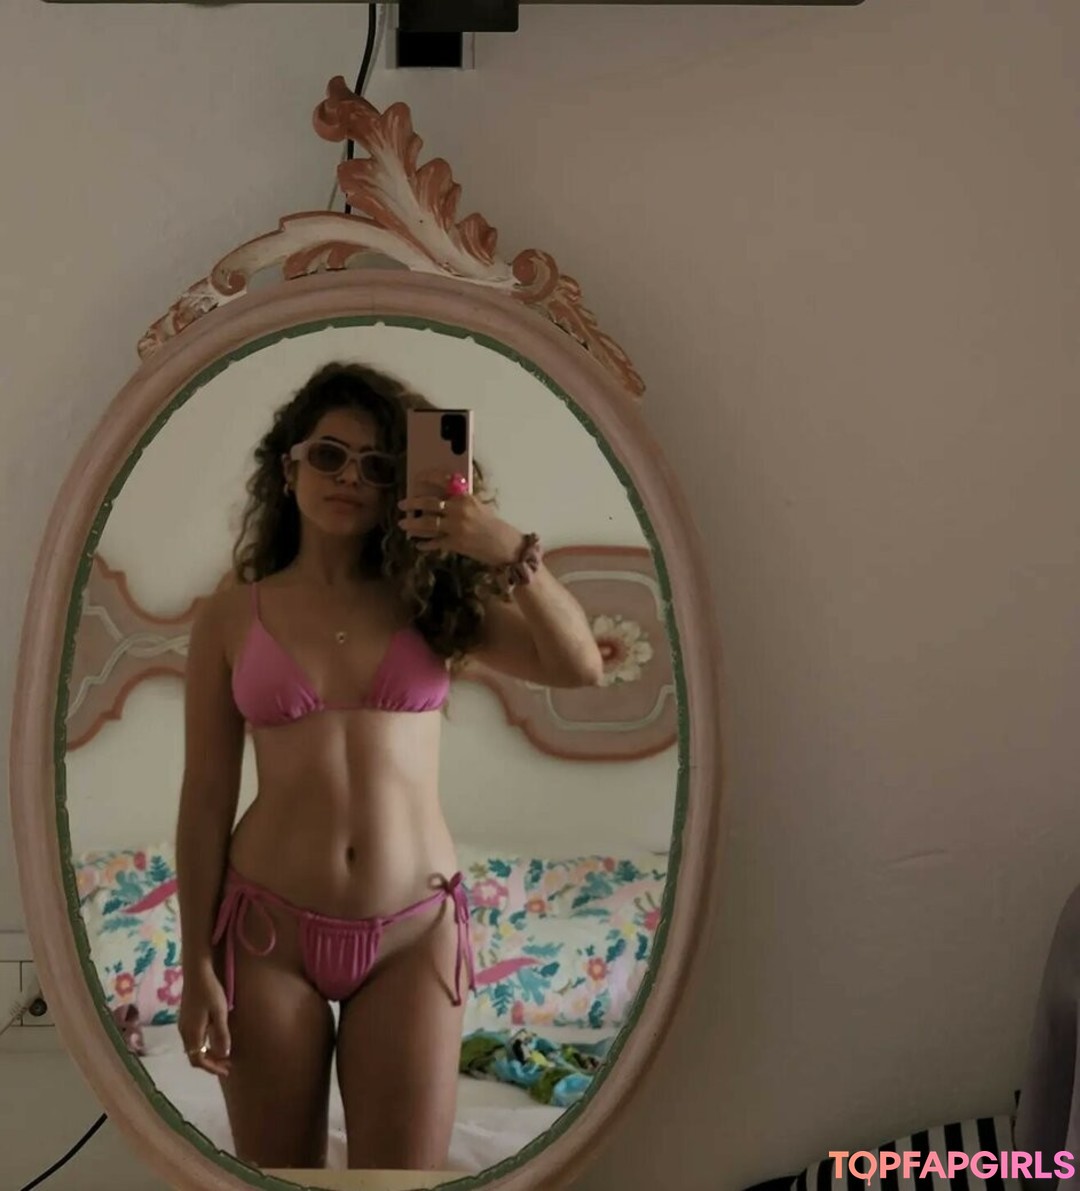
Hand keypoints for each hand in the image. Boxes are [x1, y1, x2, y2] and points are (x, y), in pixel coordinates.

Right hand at [177, 960, 231, 1077]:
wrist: (196, 972)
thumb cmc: (210, 990)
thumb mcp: (220, 1012)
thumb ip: (221, 1033)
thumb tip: (224, 1055)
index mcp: (191, 1033)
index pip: (198, 1059)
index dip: (212, 1068)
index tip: (227, 1070)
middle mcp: (184, 1032)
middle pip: (194, 1055)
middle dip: (210, 1063)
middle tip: (227, 1064)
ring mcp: (183, 1024)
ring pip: (193, 1047)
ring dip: (207, 1054)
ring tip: (222, 1054)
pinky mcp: (185, 1017)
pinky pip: (192, 1039)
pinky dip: (203, 1045)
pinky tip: (212, 1039)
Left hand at [398, 469, 521, 566]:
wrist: (505, 546)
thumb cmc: (493, 526)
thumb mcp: (478, 507)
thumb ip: (460, 502)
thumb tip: (441, 500)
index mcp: (466, 497)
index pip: (444, 482)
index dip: (428, 479)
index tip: (416, 478)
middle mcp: (459, 510)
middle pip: (430, 503)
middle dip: (413, 503)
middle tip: (401, 504)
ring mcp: (456, 527)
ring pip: (428, 524)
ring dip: (413, 524)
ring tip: (402, 524)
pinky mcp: (455, 544)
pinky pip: (435, 543)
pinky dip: (425, 544)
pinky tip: (418, 544)